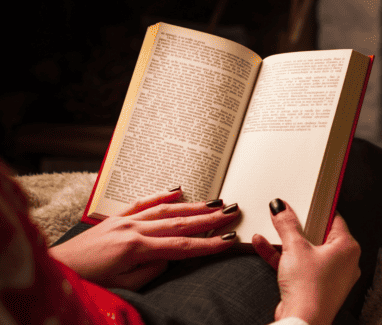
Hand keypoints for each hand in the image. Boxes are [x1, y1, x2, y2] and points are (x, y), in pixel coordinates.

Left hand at [49, 188, 239, 289]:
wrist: (55, 270)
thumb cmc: (87, 282)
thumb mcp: (122, 284)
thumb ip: (150, 270)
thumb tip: (169, 256)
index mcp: (136, 248)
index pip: (181, 246)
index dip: (208, 244)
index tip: (229, 239)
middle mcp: (132, 229)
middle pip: (179, 223)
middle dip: (208, 218)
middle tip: (231, 212)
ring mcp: (123, 220)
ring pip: (165, 210)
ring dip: (193, 206)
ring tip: (215, 203)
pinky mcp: (115, 218)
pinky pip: (142, 202)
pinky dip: (161, 195)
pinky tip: (178, 190)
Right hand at [251, 200, 360, 324]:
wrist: (302, 320)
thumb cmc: (310, 289)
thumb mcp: (294, 248)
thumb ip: (287, 225)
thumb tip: (282, 208)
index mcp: (348, 247)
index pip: (334, 218)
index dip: (318, 209)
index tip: (306, 201)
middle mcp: (343, 261)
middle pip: (319, 234)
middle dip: (299, 226)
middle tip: (287, 214)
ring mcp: (330, 276)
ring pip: (307, 251)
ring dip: (286, 241)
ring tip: (272, 228)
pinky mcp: (315, 287)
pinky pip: (300, 266)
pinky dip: (284, 257)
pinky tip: (264, 245)